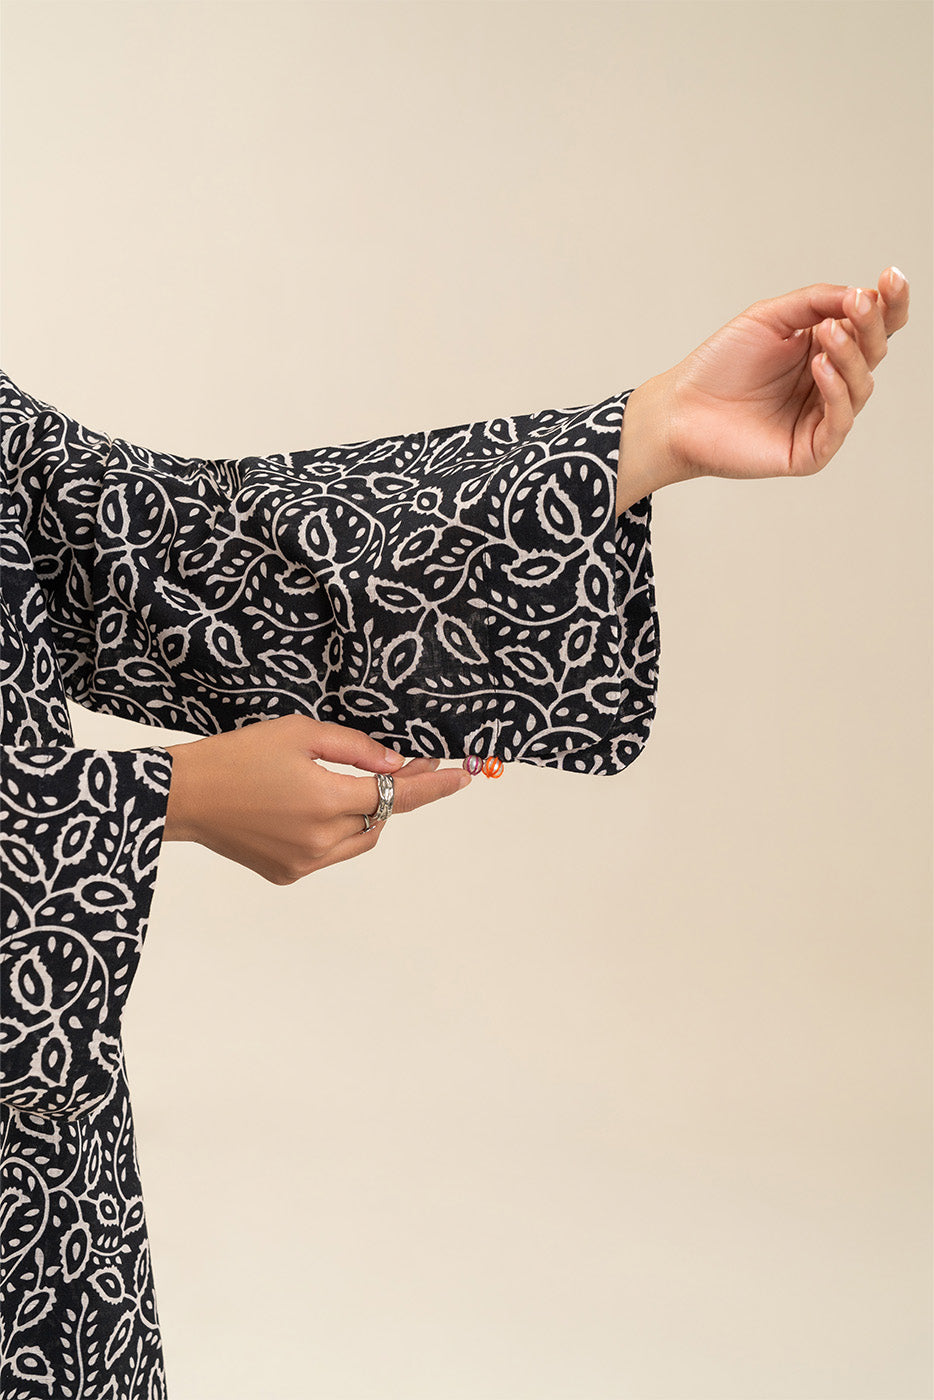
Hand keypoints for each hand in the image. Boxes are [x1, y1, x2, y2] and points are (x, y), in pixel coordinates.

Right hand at [163, 714, 469, 884]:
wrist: (185, 795)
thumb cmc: (238, 755)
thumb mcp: (299, 732)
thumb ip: (356, 748)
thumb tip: (397, 763)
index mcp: (326, 800)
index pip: (398, 795)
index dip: (434, 786)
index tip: (462, 777)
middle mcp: (321, 839)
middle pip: (382, 817)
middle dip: (398, 792)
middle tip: (405, 764)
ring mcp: (305, 862)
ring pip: (360, 838)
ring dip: (368, 813)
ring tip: (355, 783)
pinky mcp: (289, 874)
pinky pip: (332, 852)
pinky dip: (337, 830)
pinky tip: (315, 806)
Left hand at [616, 266, 909, 509]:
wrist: (679, 410)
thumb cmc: (718, 366)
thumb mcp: (769, 318)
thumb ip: (815, 302)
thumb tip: (861, 294)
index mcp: (823, 350)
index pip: (869, 327)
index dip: (887, 304)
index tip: (891, 276)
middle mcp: (828, 384)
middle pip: (874, 353)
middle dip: (873, 326)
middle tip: (861, 304)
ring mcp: (821, 418)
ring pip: (861, 385)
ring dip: (849, 355)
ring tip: (826, 334)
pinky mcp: (811, 450)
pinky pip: (839, 421)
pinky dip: (836, 391)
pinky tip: (820, 367)